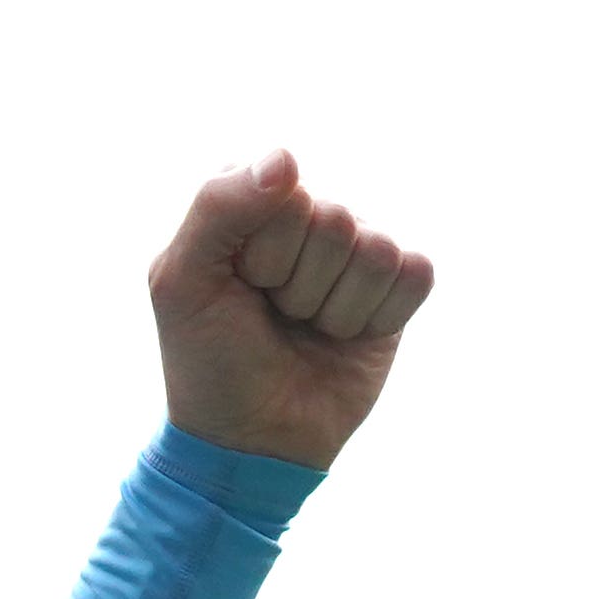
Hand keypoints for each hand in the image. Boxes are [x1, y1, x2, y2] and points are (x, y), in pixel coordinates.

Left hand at [146, 154, 432, 470]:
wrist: (253, 440)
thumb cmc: (209, 360)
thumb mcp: (183, 282)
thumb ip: (218, 207)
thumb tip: (286, 158)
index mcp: (253, 201)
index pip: (288, 194)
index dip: (263, 255)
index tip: (239, 289)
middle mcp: (309, 217)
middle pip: (337, 222)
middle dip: (299, 286)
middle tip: (274, 317)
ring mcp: (354, 253)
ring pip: (377, 252)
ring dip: (337, 309)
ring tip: (306, 329)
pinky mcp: (395, 289)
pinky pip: (415, 274)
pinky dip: (379, 318)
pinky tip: (346, 338)